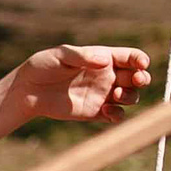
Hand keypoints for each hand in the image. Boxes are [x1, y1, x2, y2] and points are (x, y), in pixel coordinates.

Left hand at [10, 45, 153, 125]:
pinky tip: (107, 111)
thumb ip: (82, 57)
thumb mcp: (61, 56)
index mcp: (103, 58)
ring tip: (117, 95)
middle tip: (136, 80)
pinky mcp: (95, 113)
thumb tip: (105, 61)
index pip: (130, 57)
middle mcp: (107, 76)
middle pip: (137, 78)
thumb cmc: (43, 66)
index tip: (140, 64)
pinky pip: (117, 115)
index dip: (140, 60)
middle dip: (142, 79)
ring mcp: (103, 95)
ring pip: (131, 97)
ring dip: (131, 96)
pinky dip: (119, 115)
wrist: (28, 91)